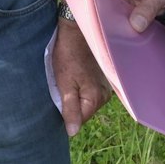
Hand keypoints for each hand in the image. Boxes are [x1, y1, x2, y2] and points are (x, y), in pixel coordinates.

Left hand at [50, 16, 111, 135]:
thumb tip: (72, 132)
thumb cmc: (68, 55)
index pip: (79, 120)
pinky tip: (75, 75)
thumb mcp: (64, 84)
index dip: (66, 113)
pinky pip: (91, 90)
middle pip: (85, 111)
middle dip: (72, 104)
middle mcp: (105, 95)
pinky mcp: (104, 78)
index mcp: (96, 98)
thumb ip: (70, 109)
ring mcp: (106, 86)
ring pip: (87, 101)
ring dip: (77, 95)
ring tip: (67, 79)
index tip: (58, 97)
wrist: (76, 30)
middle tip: (61, 86)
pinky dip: (81, 87)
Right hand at [100, 0, 164, 31]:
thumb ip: (149, 7)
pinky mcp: (120, 10)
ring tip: (102, 32)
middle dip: (94, 3)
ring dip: (103, 18)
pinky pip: (113, 18)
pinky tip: (111, 36)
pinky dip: (113, 26)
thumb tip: (135, 26)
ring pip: (104, 7)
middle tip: (93, 18)